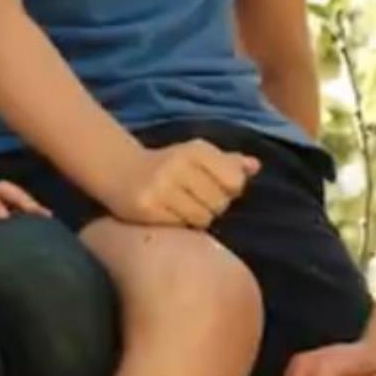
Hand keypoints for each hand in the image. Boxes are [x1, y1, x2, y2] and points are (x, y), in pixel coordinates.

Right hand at [107, 140, 260, 227]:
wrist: (120, 171)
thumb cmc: (168, 165)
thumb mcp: (197, 156)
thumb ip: (228, 162)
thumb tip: (255, 166)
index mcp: (195, 149)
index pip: (234, 181)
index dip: (229, 190)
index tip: (215, 188)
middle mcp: (178, 164)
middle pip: (220, 203)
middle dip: (212, 206)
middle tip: (195, 200)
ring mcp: (161, 186)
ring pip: (202, 218)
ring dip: (197, 218)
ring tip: (182, 208)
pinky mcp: (147, 207)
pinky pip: (180, 226)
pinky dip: (179, 224)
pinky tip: (168, 214)